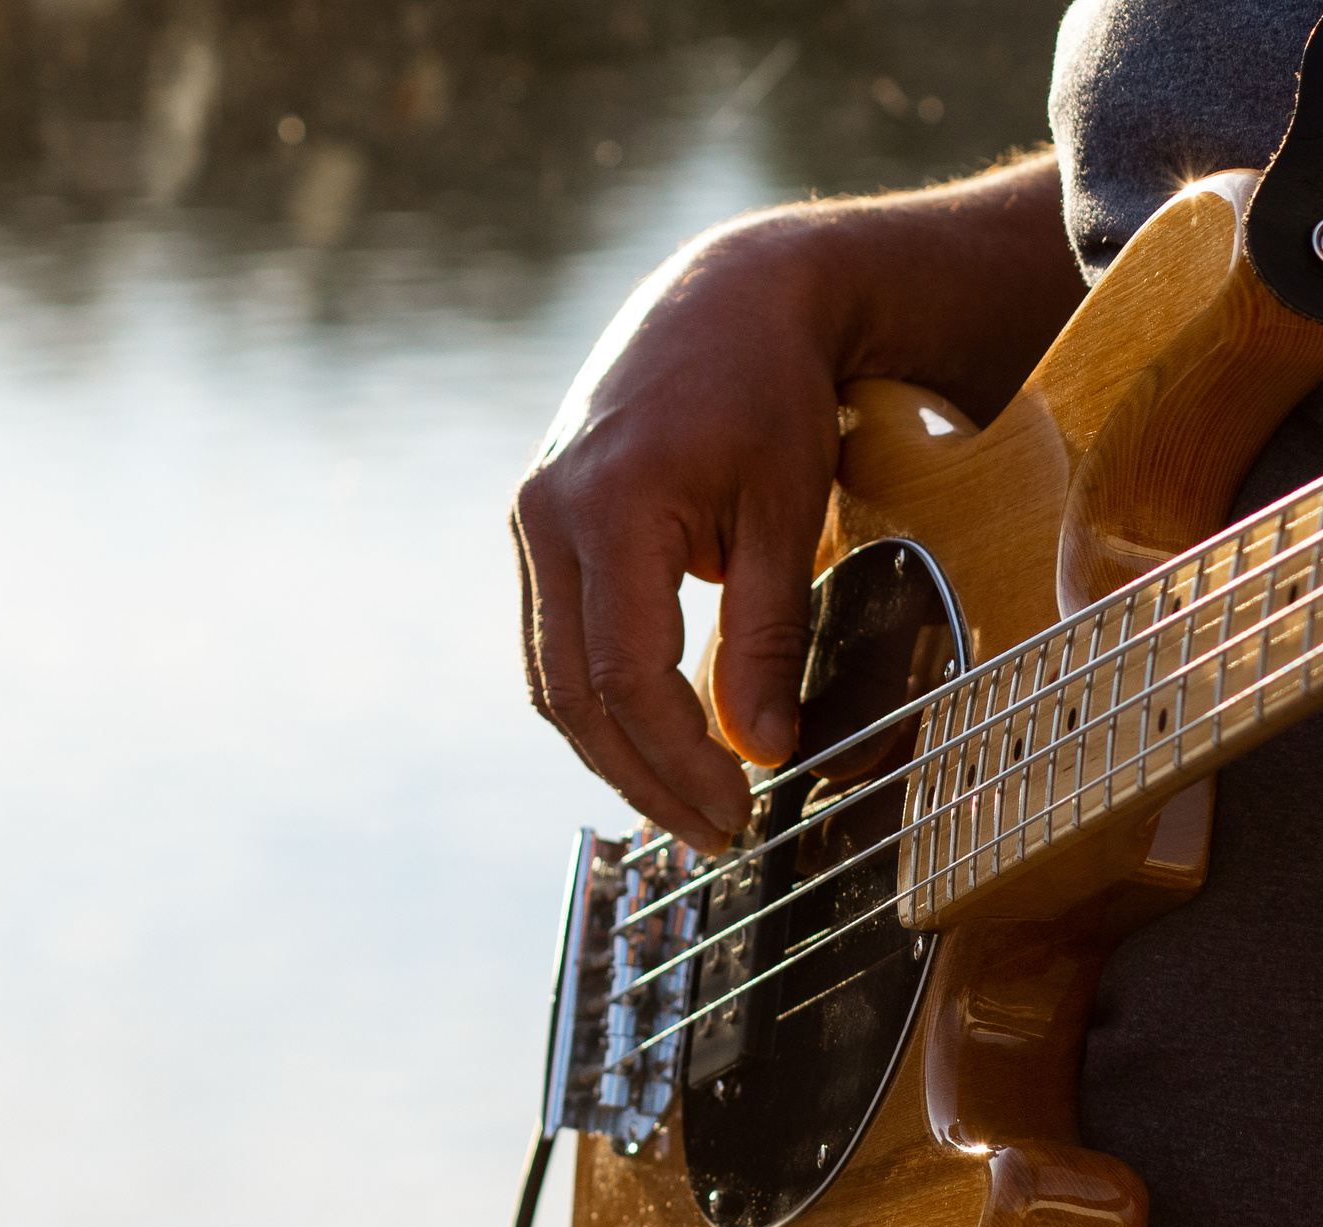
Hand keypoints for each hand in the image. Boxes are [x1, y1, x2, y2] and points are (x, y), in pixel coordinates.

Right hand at [511, 155, 1082, 850]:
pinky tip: (653, 737)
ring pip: (553, 676)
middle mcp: (547, 513)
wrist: (731, 295)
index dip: (680, 762)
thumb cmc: (772, 393)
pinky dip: (600, 699)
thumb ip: (770, 635)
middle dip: (641, 776)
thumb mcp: (790, 511)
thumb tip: (762, 750)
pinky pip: (556, 639)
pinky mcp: (540, 524)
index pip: (628, 677)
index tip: (738, 814)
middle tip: (712, 834)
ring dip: (613, 750)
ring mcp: (532, 517)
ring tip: (685, 803)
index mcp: (610, 506)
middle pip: (574, 692)